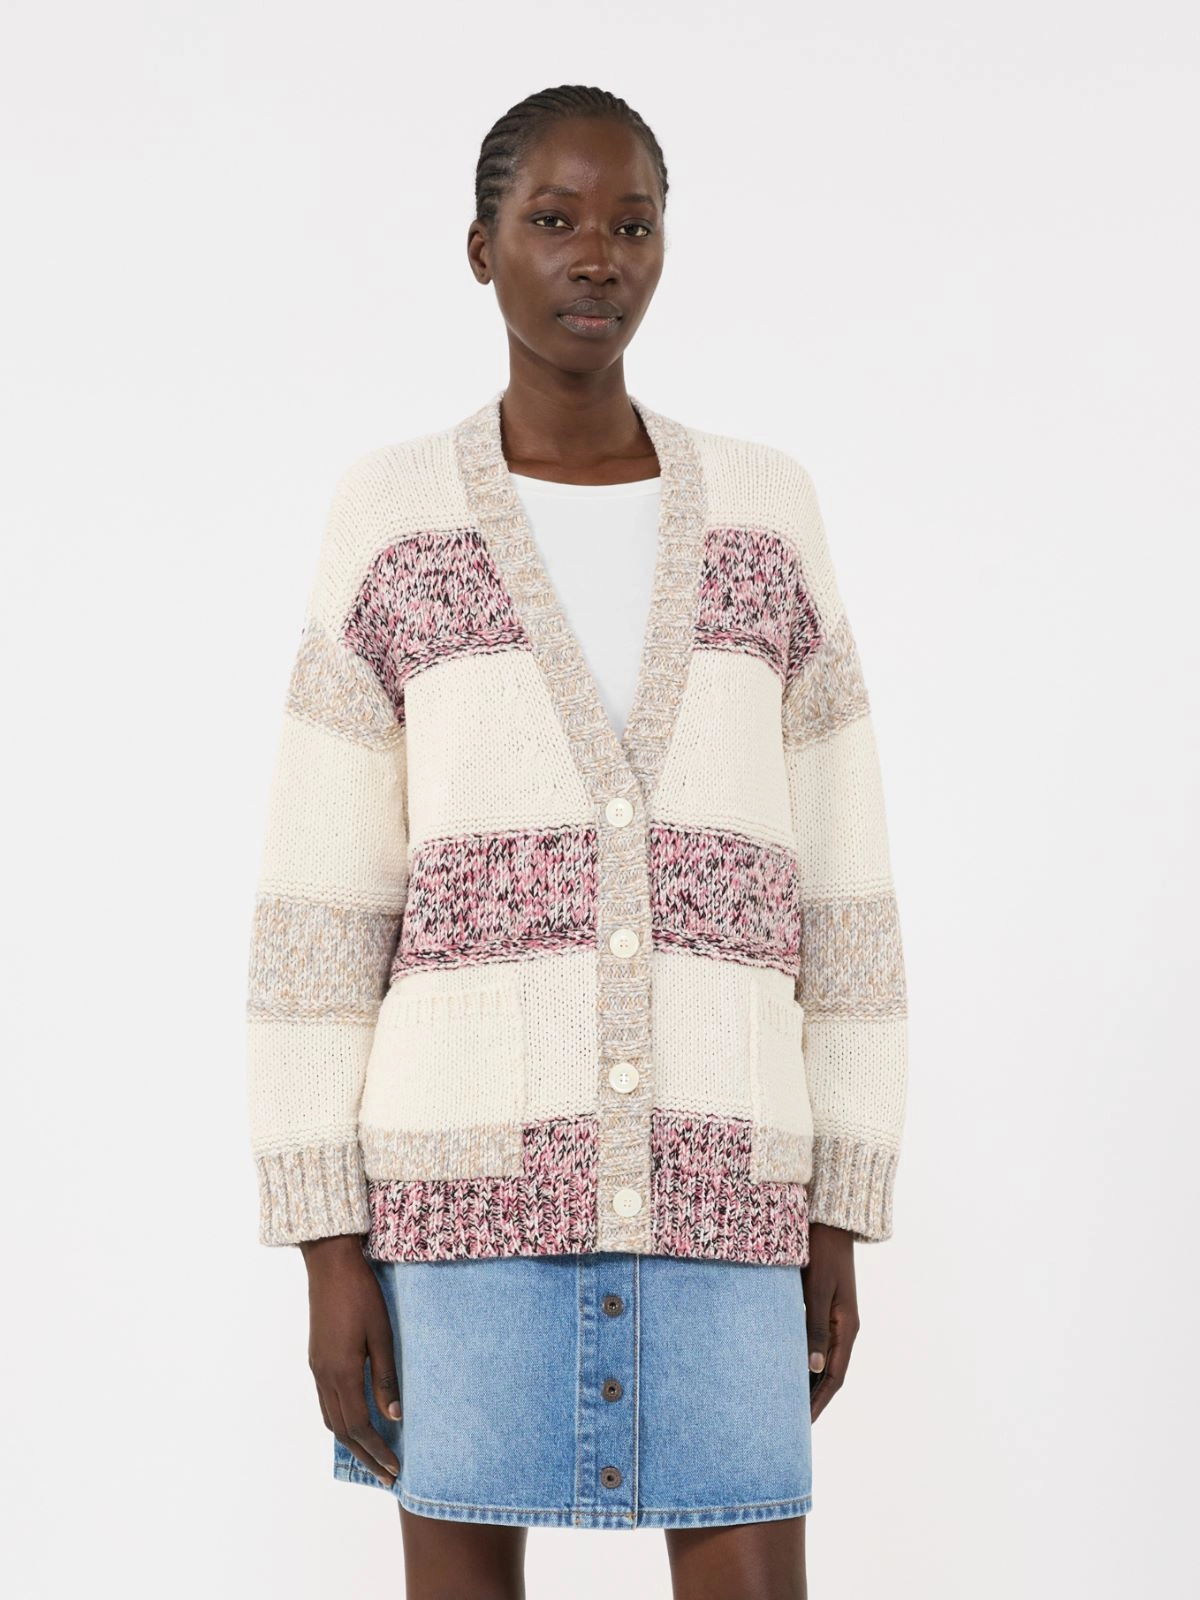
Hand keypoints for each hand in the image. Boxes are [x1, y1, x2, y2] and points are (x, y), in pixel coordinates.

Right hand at [300, 1235, 401, 1486]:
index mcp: (341, 1372)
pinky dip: (340, 1420)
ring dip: (351, 1440)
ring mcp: (316, 1367)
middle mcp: (324, 1376)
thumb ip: (386, 1376)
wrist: (330, 1264)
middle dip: (365, 1455)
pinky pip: (325, 1401)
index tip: (394, 1469)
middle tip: (387, 1475)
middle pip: (342, 1430)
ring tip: (373, 1455)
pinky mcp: (316, 1358)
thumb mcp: (382, 1333)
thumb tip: (395, 1417)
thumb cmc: (361, 1294)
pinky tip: (355, 1421)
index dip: (377, 1451)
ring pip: (330, 1418)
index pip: (359, 1426)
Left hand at [802, 1221, 859, 1421]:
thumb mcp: (817, 1290)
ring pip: (823, 1358)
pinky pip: (816, 1341)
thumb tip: (812, 1369)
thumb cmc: (822, 1253)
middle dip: (814, 1398)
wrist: (830, 1222)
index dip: (819, 1402)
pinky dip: (804, 1358)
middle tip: (791, 1421)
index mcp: (848, 1328)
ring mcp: (837, 1317)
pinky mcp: (825, 1306)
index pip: (834, 1376)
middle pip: (830, 1372)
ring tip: (787, 1400)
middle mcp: (845, 1327)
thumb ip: (815, 1327)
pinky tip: (788, 1364)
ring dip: (808, 1380)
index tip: (803, 1423)